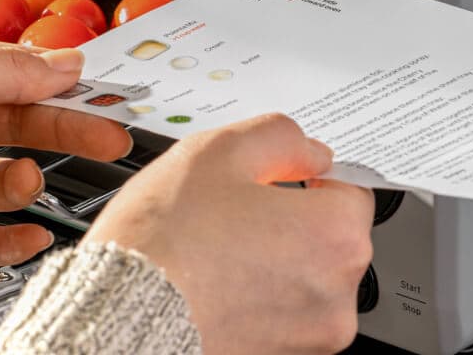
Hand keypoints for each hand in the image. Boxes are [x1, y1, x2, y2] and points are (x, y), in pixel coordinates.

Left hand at [0, 21, 130, 267]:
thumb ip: (6, 70)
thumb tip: (65, 63)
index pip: (14, 73)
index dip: (61, 84)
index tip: (105, 95)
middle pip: (11, 124)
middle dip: (62, 131)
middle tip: (109, 139)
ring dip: (21, 185)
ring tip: (26, 184)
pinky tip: (26, 236)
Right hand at [89, 113, 373, 354]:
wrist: (120, 318)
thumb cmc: (165, 243)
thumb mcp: (219, 151)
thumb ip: (280, 137)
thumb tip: (309, 149)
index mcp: (334, 235)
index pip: (352, 188)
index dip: (311, 174)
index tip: (282, 176)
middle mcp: (336, 297)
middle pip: (332, 236)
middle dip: (293, 217)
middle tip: (238, 207)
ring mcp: (310, 338)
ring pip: (306, 277)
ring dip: (277, 259)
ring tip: (219, 245)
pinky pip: (283, 314)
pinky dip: (259, 296)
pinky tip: (216, 279)